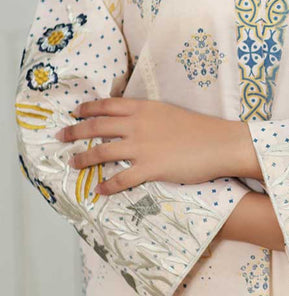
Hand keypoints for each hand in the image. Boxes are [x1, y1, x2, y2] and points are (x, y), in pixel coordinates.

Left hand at [55, 97, 236, 195]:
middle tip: (60, 137)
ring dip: (83, 159)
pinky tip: (99, 190)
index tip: (74, 112)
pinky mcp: (150, 168)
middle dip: (74, 132)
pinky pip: (121, 179)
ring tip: (73, 164)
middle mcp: (137, 125)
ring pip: (102, 153)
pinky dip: (107, 186)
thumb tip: (130, 119)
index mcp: (143, 108)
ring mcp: (142, 147)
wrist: (219, 144)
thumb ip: (147, 115)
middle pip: (96, 127)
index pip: (106, 105)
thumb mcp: (169, 112)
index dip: (87, 109)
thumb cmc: (199, 128)